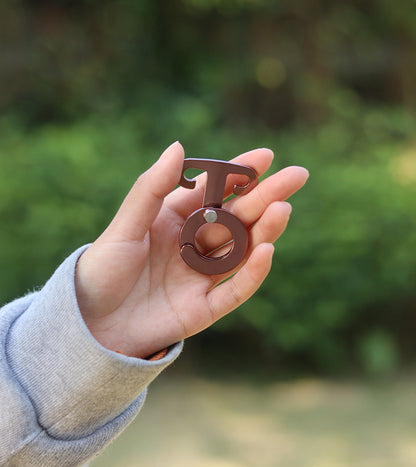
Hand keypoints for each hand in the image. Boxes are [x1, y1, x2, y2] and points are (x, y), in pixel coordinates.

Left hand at [75, 142, 308, 357]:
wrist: (88, 326)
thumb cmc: (102, 270)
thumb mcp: (125, 226)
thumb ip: (152, 188)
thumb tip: (178, 146)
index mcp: (175, 219)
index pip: (215, 191)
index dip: (240, 173)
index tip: (266, 156)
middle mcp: (194, 244)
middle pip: (237, 217)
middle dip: (266, 196)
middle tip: (297, 176)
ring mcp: (202, 276)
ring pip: (241, 249)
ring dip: (264, 229)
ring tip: (283, 208)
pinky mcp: (204, 308)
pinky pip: (234, 290)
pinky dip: (252, 272)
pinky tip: (267, 250)